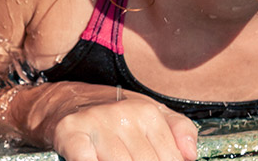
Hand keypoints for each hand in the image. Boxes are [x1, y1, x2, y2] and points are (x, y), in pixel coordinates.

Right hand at [45, 89, 197, 160]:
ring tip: (117, 160)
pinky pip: (87, 159)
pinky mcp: (70, 133)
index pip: (169, 158)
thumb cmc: (115, 117)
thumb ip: (180, 130)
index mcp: (147, 112)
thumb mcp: (152, 115)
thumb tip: (189, 156)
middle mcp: (122, 115)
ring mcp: (96, 123)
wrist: (67, 102)